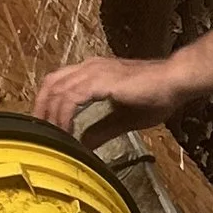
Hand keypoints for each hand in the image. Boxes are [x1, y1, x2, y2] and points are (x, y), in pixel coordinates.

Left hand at [32, 52, 183, 130]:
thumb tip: (85, 144)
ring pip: (57, 90)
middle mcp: (90, 68)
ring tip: (50, 136)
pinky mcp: (100, 81)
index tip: (46, 126)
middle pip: (52, 83)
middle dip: (41, 108)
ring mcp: (94, 72)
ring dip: (50, 115)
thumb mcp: (124, 118)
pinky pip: (70, 98)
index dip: (48, 103)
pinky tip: (65, 132)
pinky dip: (63, 117)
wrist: (175, 82)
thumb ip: (101, 129)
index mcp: (94, 72)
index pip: (60, 83)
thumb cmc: (158, 95)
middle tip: (38, 132)